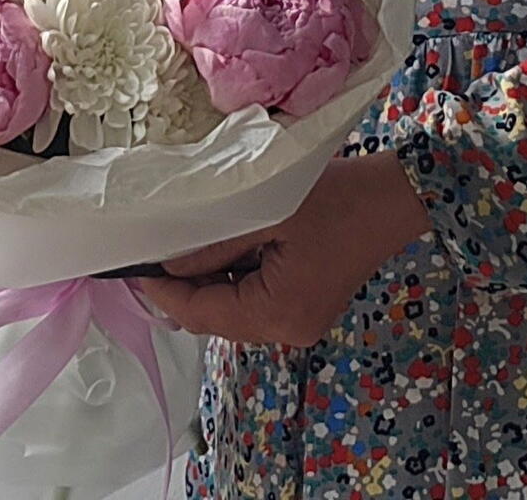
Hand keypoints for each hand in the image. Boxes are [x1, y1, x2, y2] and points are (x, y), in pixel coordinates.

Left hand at [140, 151, 431, 346]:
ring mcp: (296, 320)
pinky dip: (226, 275)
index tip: (132, 264)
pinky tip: (215, 245)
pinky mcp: (301, 304)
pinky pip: (249, 296)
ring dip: (202, 279)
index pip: (201, 314)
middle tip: (148, 251)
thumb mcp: (265, 212)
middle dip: (178, 286)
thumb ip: (213, 244)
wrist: (394, 196)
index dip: (162, 292)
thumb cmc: (336, 199)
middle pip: (213, 317)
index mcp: (278, 313)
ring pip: (229, 307)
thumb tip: (166, 265)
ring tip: (177, 243)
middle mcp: (287, 329)